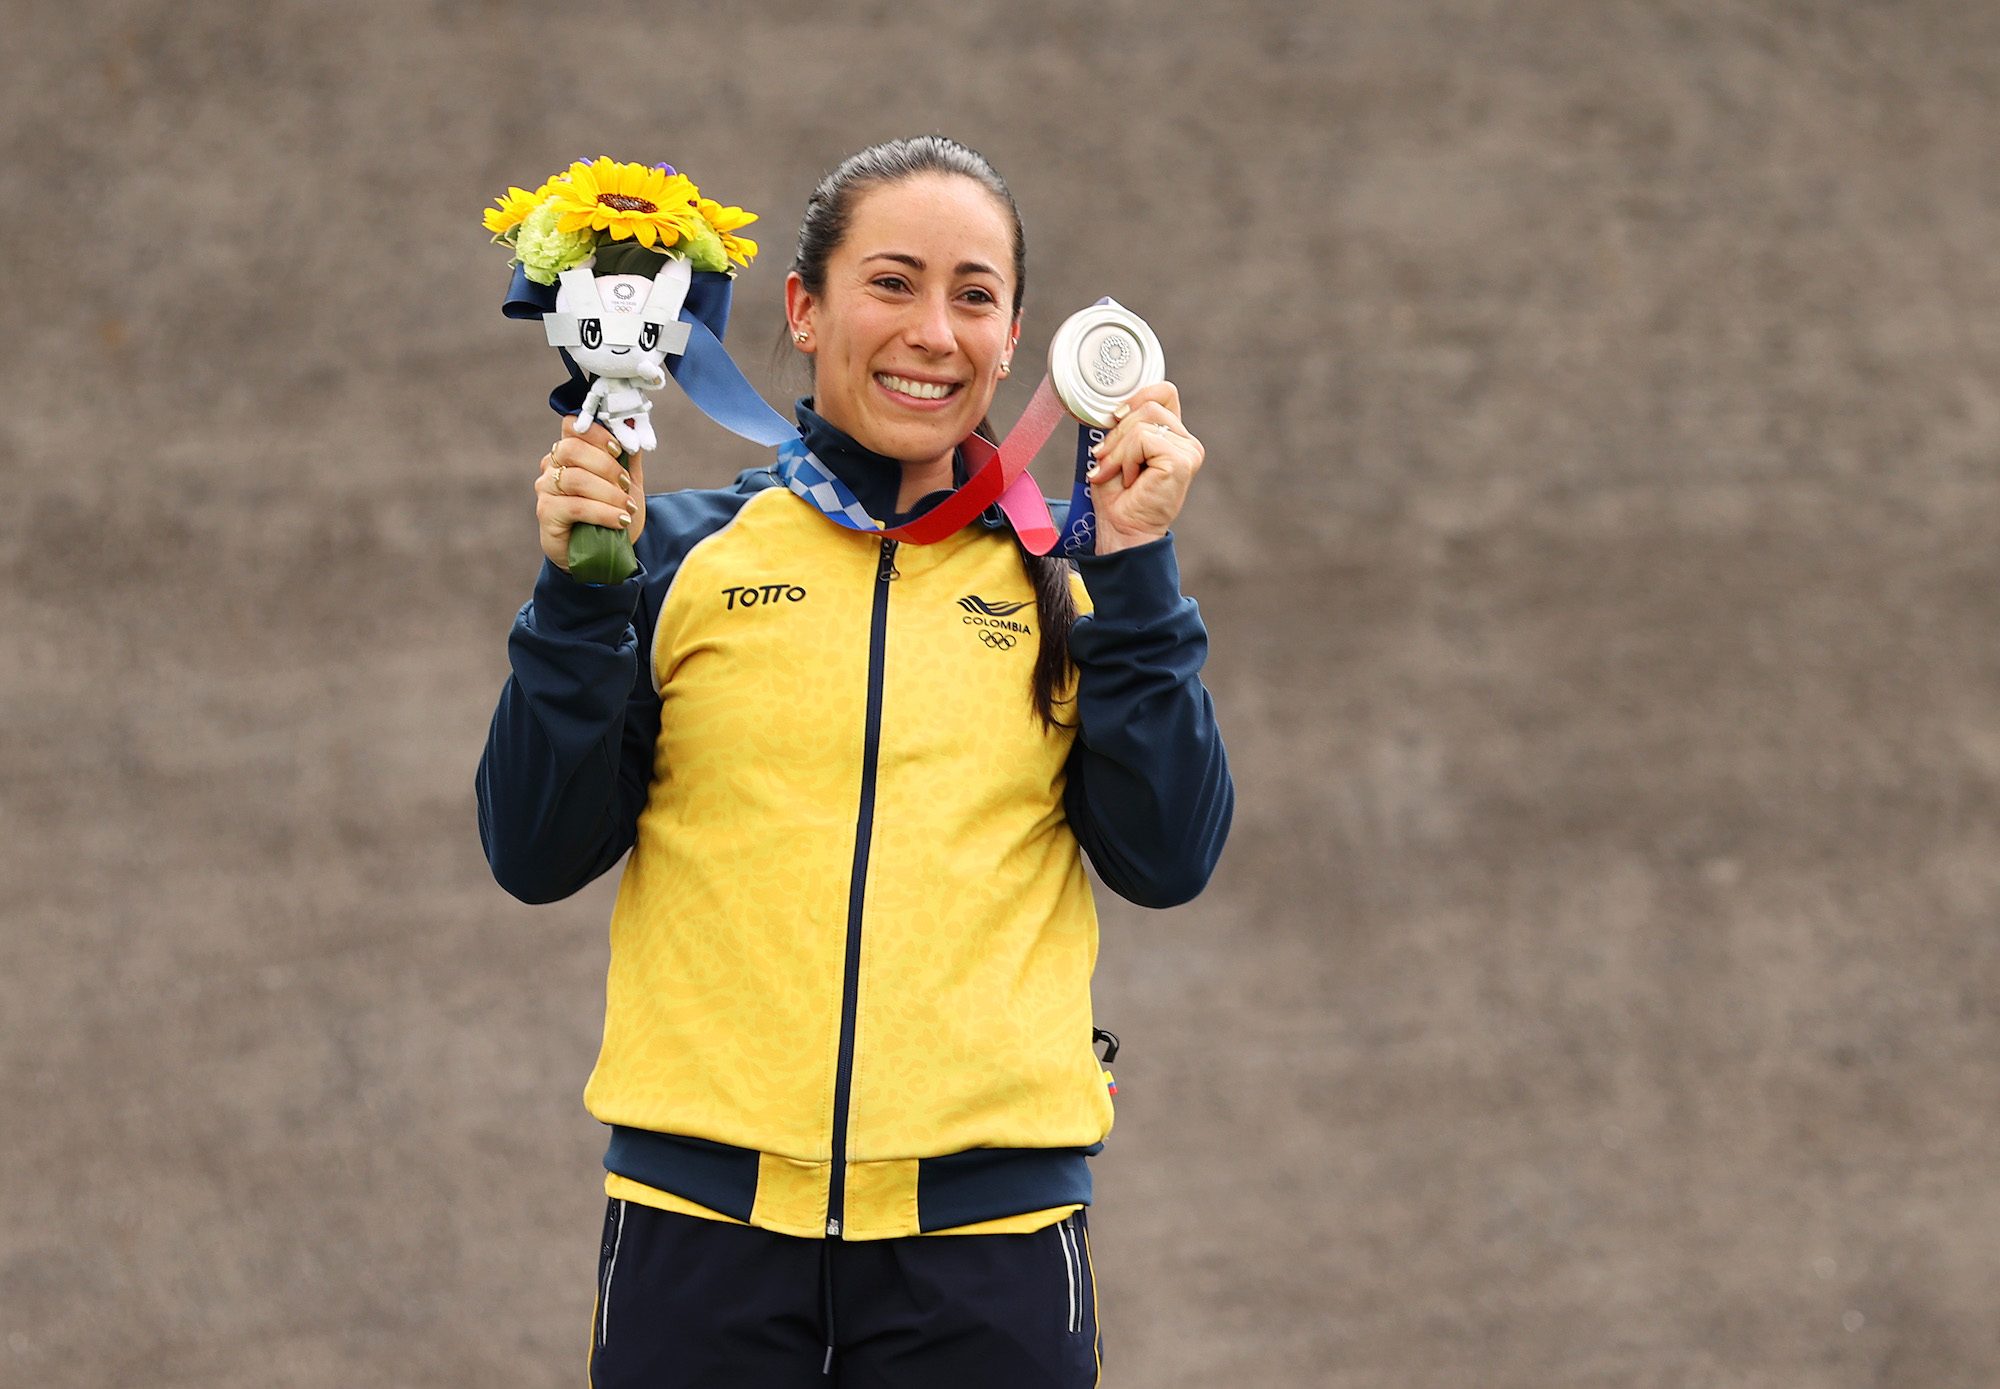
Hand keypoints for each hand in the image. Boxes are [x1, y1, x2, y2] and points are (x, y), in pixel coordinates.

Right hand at [536, 416, 645, 572]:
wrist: (602, 553)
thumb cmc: (611, 512)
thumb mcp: (627, 482)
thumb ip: (629, 455)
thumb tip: (635, 428)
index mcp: (569, 451)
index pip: (573, 425)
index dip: (597, 433)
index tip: (619, 449)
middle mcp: (552, 465)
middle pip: (572, 449)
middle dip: (607, 465)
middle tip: (625, 484)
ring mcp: (546, 488)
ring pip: (575, 479)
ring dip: (608, 492)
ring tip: (626, 507)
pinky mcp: (546, 513)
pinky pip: (575, 507)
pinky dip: (603, 513)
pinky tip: (619, 521)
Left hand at [1083, 383, 1205, 554]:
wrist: (1122, 529)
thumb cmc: (1118, 497)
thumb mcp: (1116, 451)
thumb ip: (1123, 426)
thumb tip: (1113, 407)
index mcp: (1173, 436)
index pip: (1163, 392)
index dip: (1136, 398)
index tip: (1114, 419)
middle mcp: (1186, 441)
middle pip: (1148, 406)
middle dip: (1117, 433)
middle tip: (1105, 462)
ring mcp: (1188, 450)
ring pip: (1143, 422)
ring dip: (1119, 450)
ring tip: (1118, 474)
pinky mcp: (1182, 460)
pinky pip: (1143, 439)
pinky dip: (1126, 459)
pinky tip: (1130, 480)